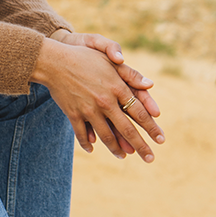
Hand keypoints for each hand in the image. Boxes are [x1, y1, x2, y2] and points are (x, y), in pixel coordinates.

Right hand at [36, 31, 163, 159]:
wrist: (54, 61)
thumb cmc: (84, 57)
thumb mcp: (109, 60)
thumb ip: (130, 74)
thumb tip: (150, 85)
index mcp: (117, 88)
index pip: (139, 113)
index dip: (151, 127)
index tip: (161, 139)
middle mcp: (106, 102)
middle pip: (127, 129)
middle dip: (140, 146)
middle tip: (150, 159)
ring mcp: (89, 110)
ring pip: (106, 136)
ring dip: (116, 148)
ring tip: (124, 156)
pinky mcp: (73, 114)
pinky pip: (82, 134)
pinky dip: (87, 143)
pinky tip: (92, 149)